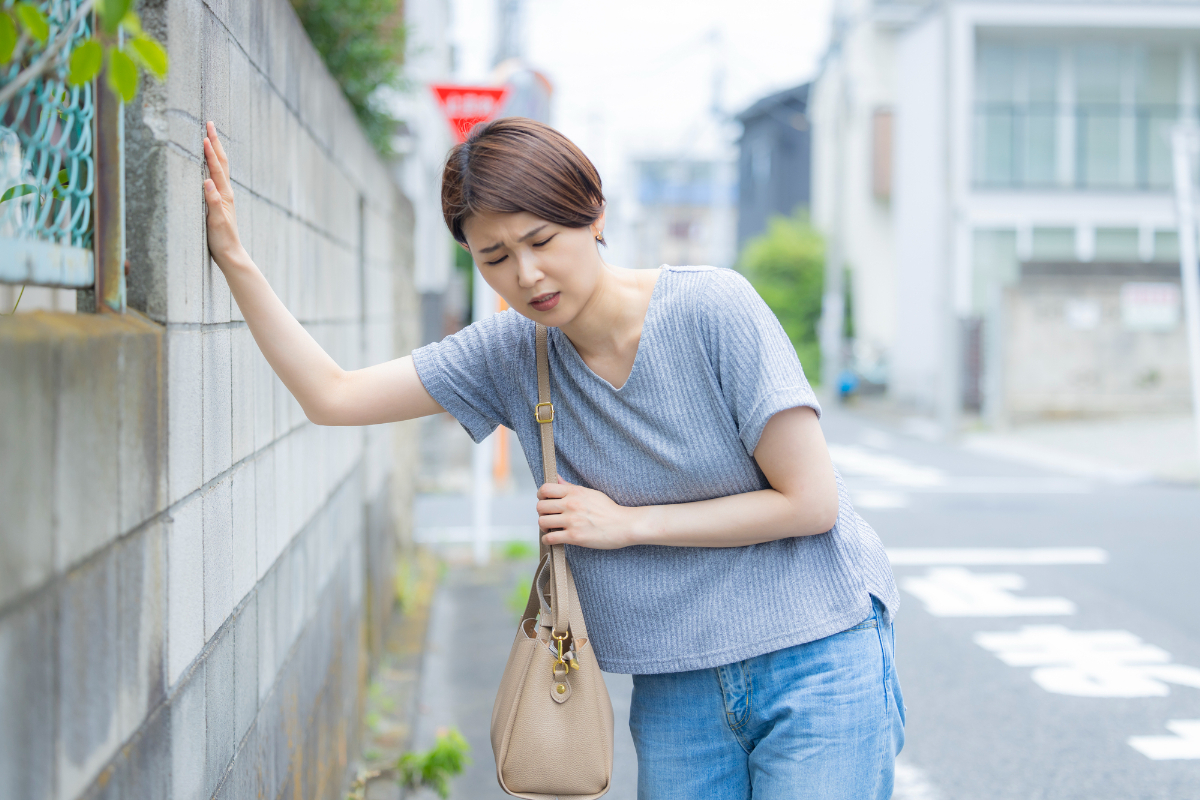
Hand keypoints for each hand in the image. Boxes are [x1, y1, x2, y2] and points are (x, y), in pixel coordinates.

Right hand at [202, 121, 244, 266]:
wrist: (230, 253)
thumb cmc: (222, 239)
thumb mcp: (216, 221)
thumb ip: (213, 202)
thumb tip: (207, 182)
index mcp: (224, 194)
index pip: (216, 168)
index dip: (210, 152)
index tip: (205, 135)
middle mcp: (225, 192)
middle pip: (221, 162)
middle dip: (215, 143)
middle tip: (209, 124)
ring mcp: (224, 196)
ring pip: (220, 168)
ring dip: (216, 150)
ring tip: (210, 136)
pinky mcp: (220, 201)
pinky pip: (217, 177)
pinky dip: (213, 164)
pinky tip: (210, 163)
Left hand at [536, 477, 635, 549]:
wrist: (624, 525)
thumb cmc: (609, 509)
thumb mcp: (590, 493)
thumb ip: (570, 487)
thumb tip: (557, 478)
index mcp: (574, 492)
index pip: (545, 489)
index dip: (541, 496)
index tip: (544, 501)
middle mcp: (571, 505)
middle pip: (540, 506)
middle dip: (542, 512)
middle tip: (549, 516)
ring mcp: (572, 521)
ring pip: (542, 522)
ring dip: (544, 527)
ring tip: (551, 528)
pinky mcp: (574, 537)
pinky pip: (550, 538)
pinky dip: (548, 540)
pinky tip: (553, 539)